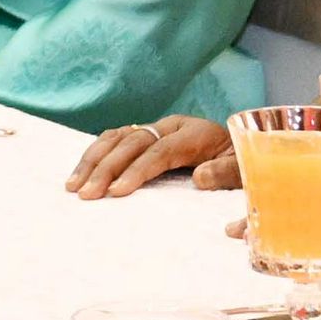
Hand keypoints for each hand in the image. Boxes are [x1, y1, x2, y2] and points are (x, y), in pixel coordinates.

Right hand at [67, 115, 234, 197]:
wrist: (246, 145)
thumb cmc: (244, 164)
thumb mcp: (246, 170)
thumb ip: (226, 173)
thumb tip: (198, 178)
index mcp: (195, 133)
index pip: (160, 150)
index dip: (137, 170)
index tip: (117, 192)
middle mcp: (170, 125)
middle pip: (131, 142)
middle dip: (105, 168)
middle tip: (86, 193)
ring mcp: (156, 127)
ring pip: (117, 137)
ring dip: (93, 160)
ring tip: (73, 185)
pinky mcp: (147, 133)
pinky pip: (115, 138)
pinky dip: (96, 153)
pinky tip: (82, 171)